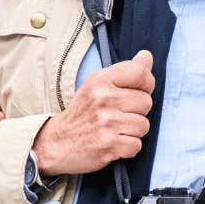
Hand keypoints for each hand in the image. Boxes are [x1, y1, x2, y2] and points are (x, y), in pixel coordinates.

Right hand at [31, 50, 154, 176]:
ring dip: (133, 131)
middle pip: (146, 102)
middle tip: (119, 115)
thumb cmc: (82, 113)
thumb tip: (146, 56)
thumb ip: (124, 71)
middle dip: (138, 111)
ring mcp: (106, 123)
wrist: (57, 143)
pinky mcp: (109, 145)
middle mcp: (103, 99)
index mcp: (100, 81)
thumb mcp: (97, 85)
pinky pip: (136, 145)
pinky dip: (128, 148)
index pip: (140, 73)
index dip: (147, 84)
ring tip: (115, 130)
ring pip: (143, 125)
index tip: (138, 91)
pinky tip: (114, 143)